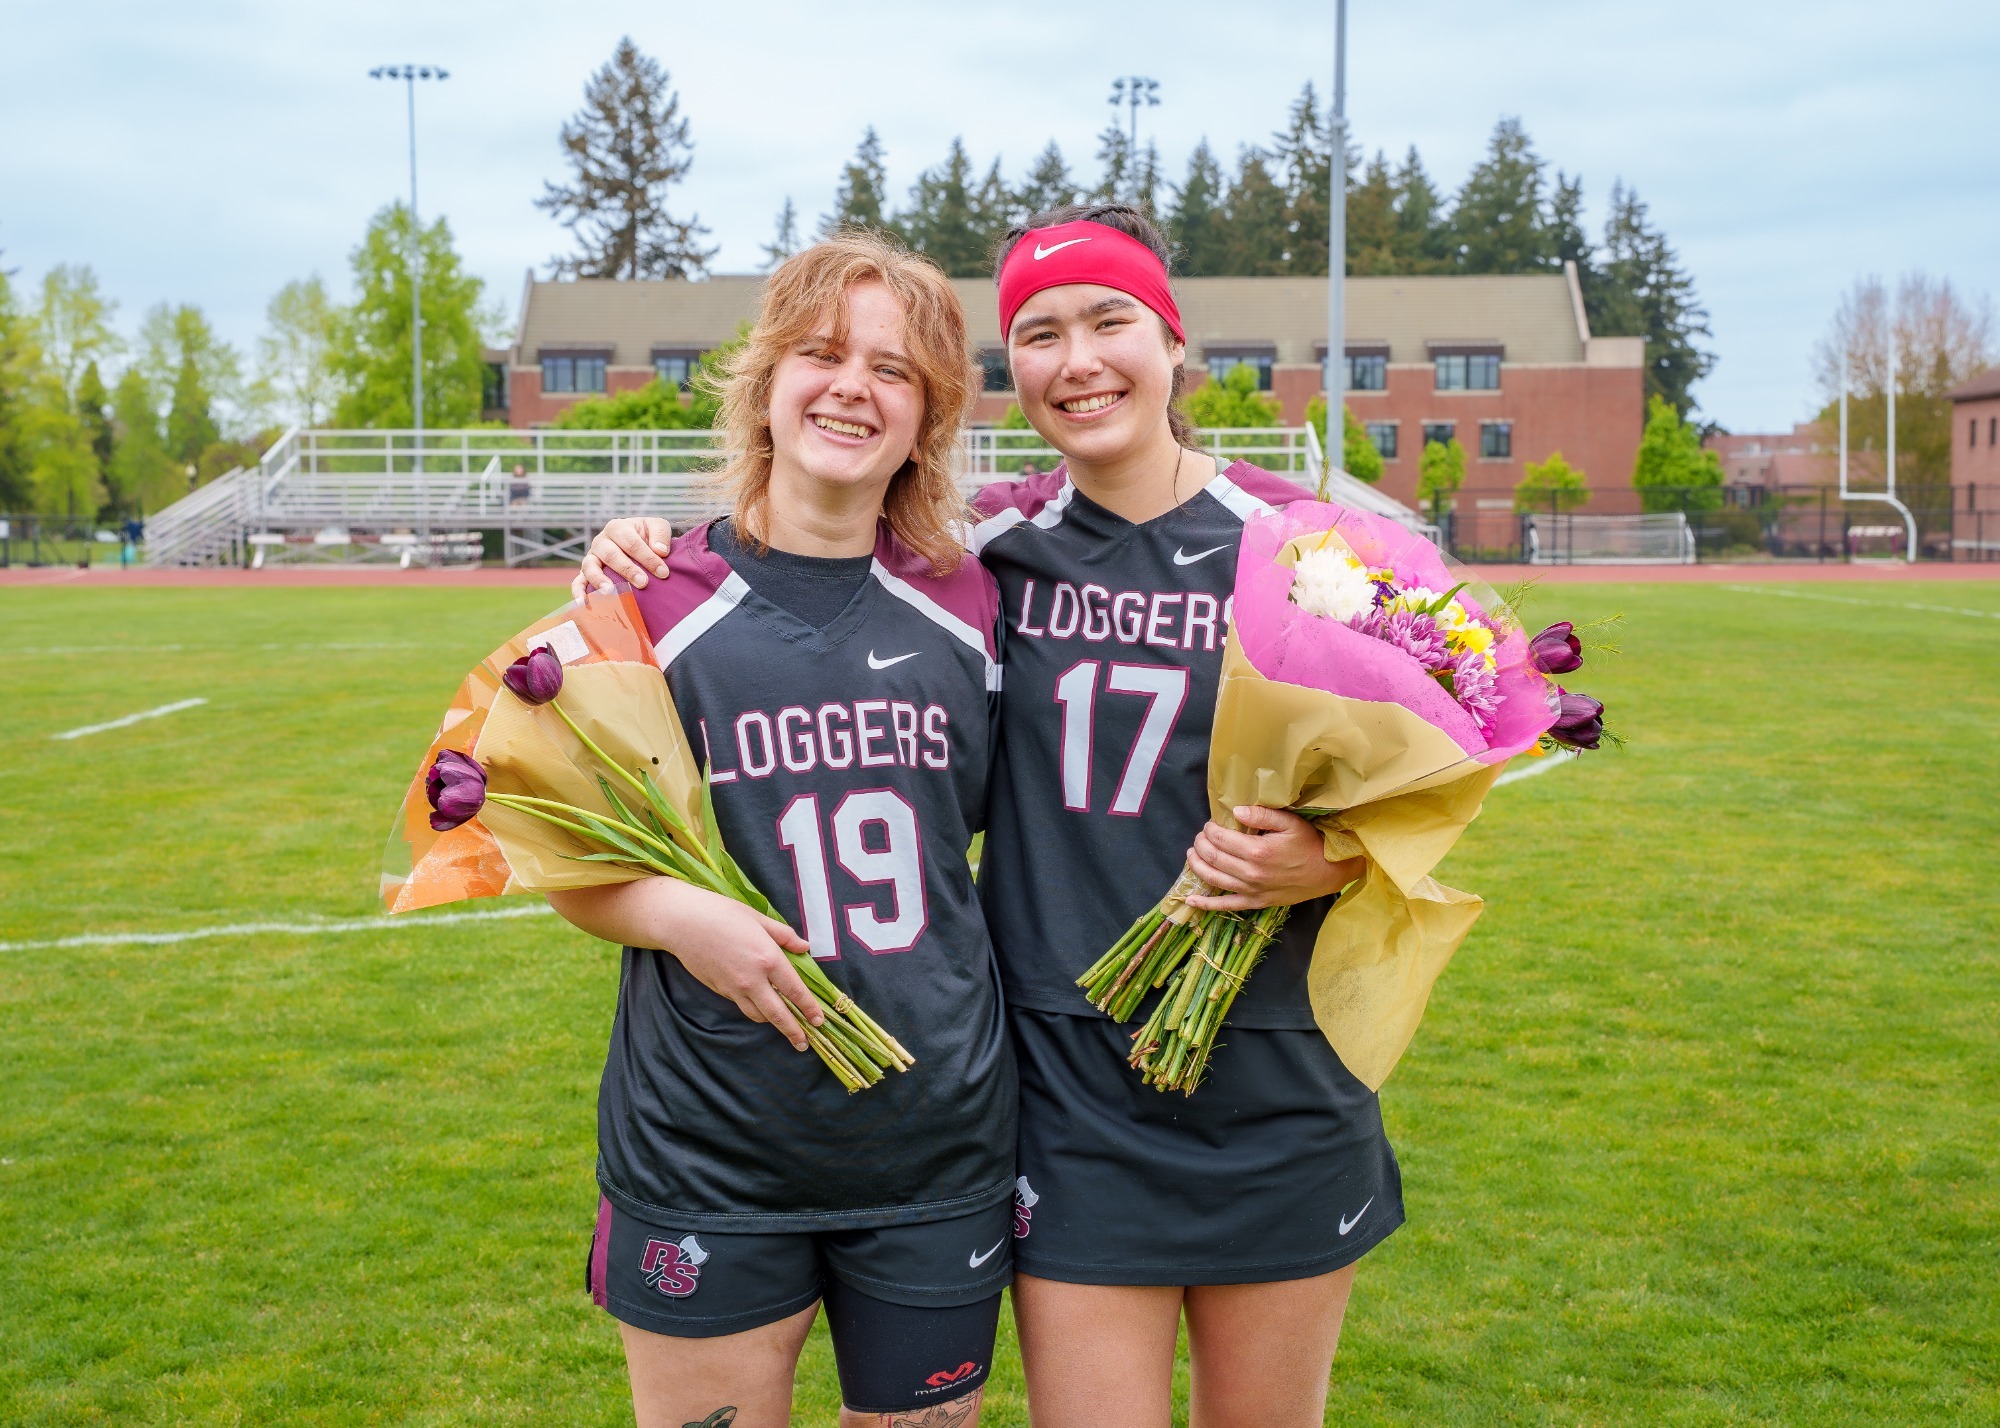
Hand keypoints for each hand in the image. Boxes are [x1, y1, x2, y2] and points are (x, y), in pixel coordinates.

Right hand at [572, 517, 675, 600]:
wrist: (637, 547)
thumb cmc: (648, 538)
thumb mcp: (656, 527)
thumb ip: (660, 534)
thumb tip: (660, 551)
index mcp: (617, 528)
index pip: (631, 543)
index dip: (647, 558)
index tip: (663, 573)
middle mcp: (601, 542)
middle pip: (611, 555)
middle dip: (628, 569)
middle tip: (643, 583)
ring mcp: (591, 558)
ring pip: (590, 567)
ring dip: (600, 580)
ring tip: (611, 592)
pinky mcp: (585, 574)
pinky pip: (578, 582)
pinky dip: (578, 592)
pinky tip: (583, 604)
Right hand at [653, 882, 824, 1049]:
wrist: (682, 923)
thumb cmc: (721, 913)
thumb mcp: (758, 918)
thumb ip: (784, 936)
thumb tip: (804, 948)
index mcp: (768, 958)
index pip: (795, 991)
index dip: (809, 1008)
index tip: (819, 1021)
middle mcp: (753, 979)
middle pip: (778, 1014)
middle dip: (794, 1031)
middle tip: (804, 1043)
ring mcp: (734, 988)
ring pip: (758, 1015)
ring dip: (773, 1022)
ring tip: (785, 1027)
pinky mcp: (720, 990)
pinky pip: (742, 1005)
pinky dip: (754, 1009)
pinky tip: (760, 1006)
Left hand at [1181, 805, 1364, 911]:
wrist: (1327, 872)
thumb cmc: (1308, 844)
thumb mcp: (1289, 822)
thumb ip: (1262, 814)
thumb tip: (1236, 811)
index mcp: (1257, 851)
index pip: (1220, 838)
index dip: (1209, 830)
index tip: (1210, 824)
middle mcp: (1250, 873)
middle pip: (1213, 857)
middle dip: (1200, 844)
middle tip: (1200, 837)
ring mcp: (1252, 891)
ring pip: (1213, 879)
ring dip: (1197, 866)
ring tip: (1192, 854)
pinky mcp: (1255, 903)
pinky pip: (1226, 906)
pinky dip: (1206, 904)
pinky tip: (1190, 901)